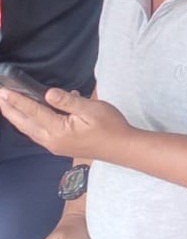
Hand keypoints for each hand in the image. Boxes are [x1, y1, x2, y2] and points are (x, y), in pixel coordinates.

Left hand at [0, 88, 131, 161]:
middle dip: (10, 110)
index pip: (33, 111)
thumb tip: (48, 93)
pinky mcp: (60, 147)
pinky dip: (29, 124)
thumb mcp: (92, 109)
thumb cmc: (110, 126)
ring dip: (17, 117)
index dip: (18, 100)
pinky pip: (37, 134)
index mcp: (58, 129)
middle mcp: (51, 140)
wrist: (122, 148)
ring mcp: (54, 145)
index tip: (4, 91)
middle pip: (25, 123)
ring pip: (29, 130)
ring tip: (8, 106)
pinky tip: (31, 117)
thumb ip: (68, 101)